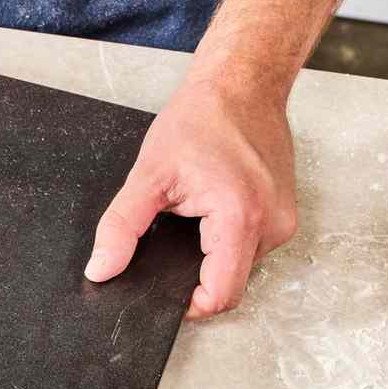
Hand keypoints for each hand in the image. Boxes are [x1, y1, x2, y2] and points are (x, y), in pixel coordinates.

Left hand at [84, 73, 296, 318]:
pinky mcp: (285, 214)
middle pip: (229, 284)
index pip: (219, 296)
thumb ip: (121, 226)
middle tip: (170, 240)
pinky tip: (210, 212)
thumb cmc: (202, 119)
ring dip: (211, 255)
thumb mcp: (148, 173)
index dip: (186, 303)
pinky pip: (251, 247)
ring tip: (192, 218)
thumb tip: (102, 268)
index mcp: (241, 218)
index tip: (162, 290)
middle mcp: (272, 226)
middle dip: (194, 276)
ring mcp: (284, 221)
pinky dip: (226, 240)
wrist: (243, 85)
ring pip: (240, 267)